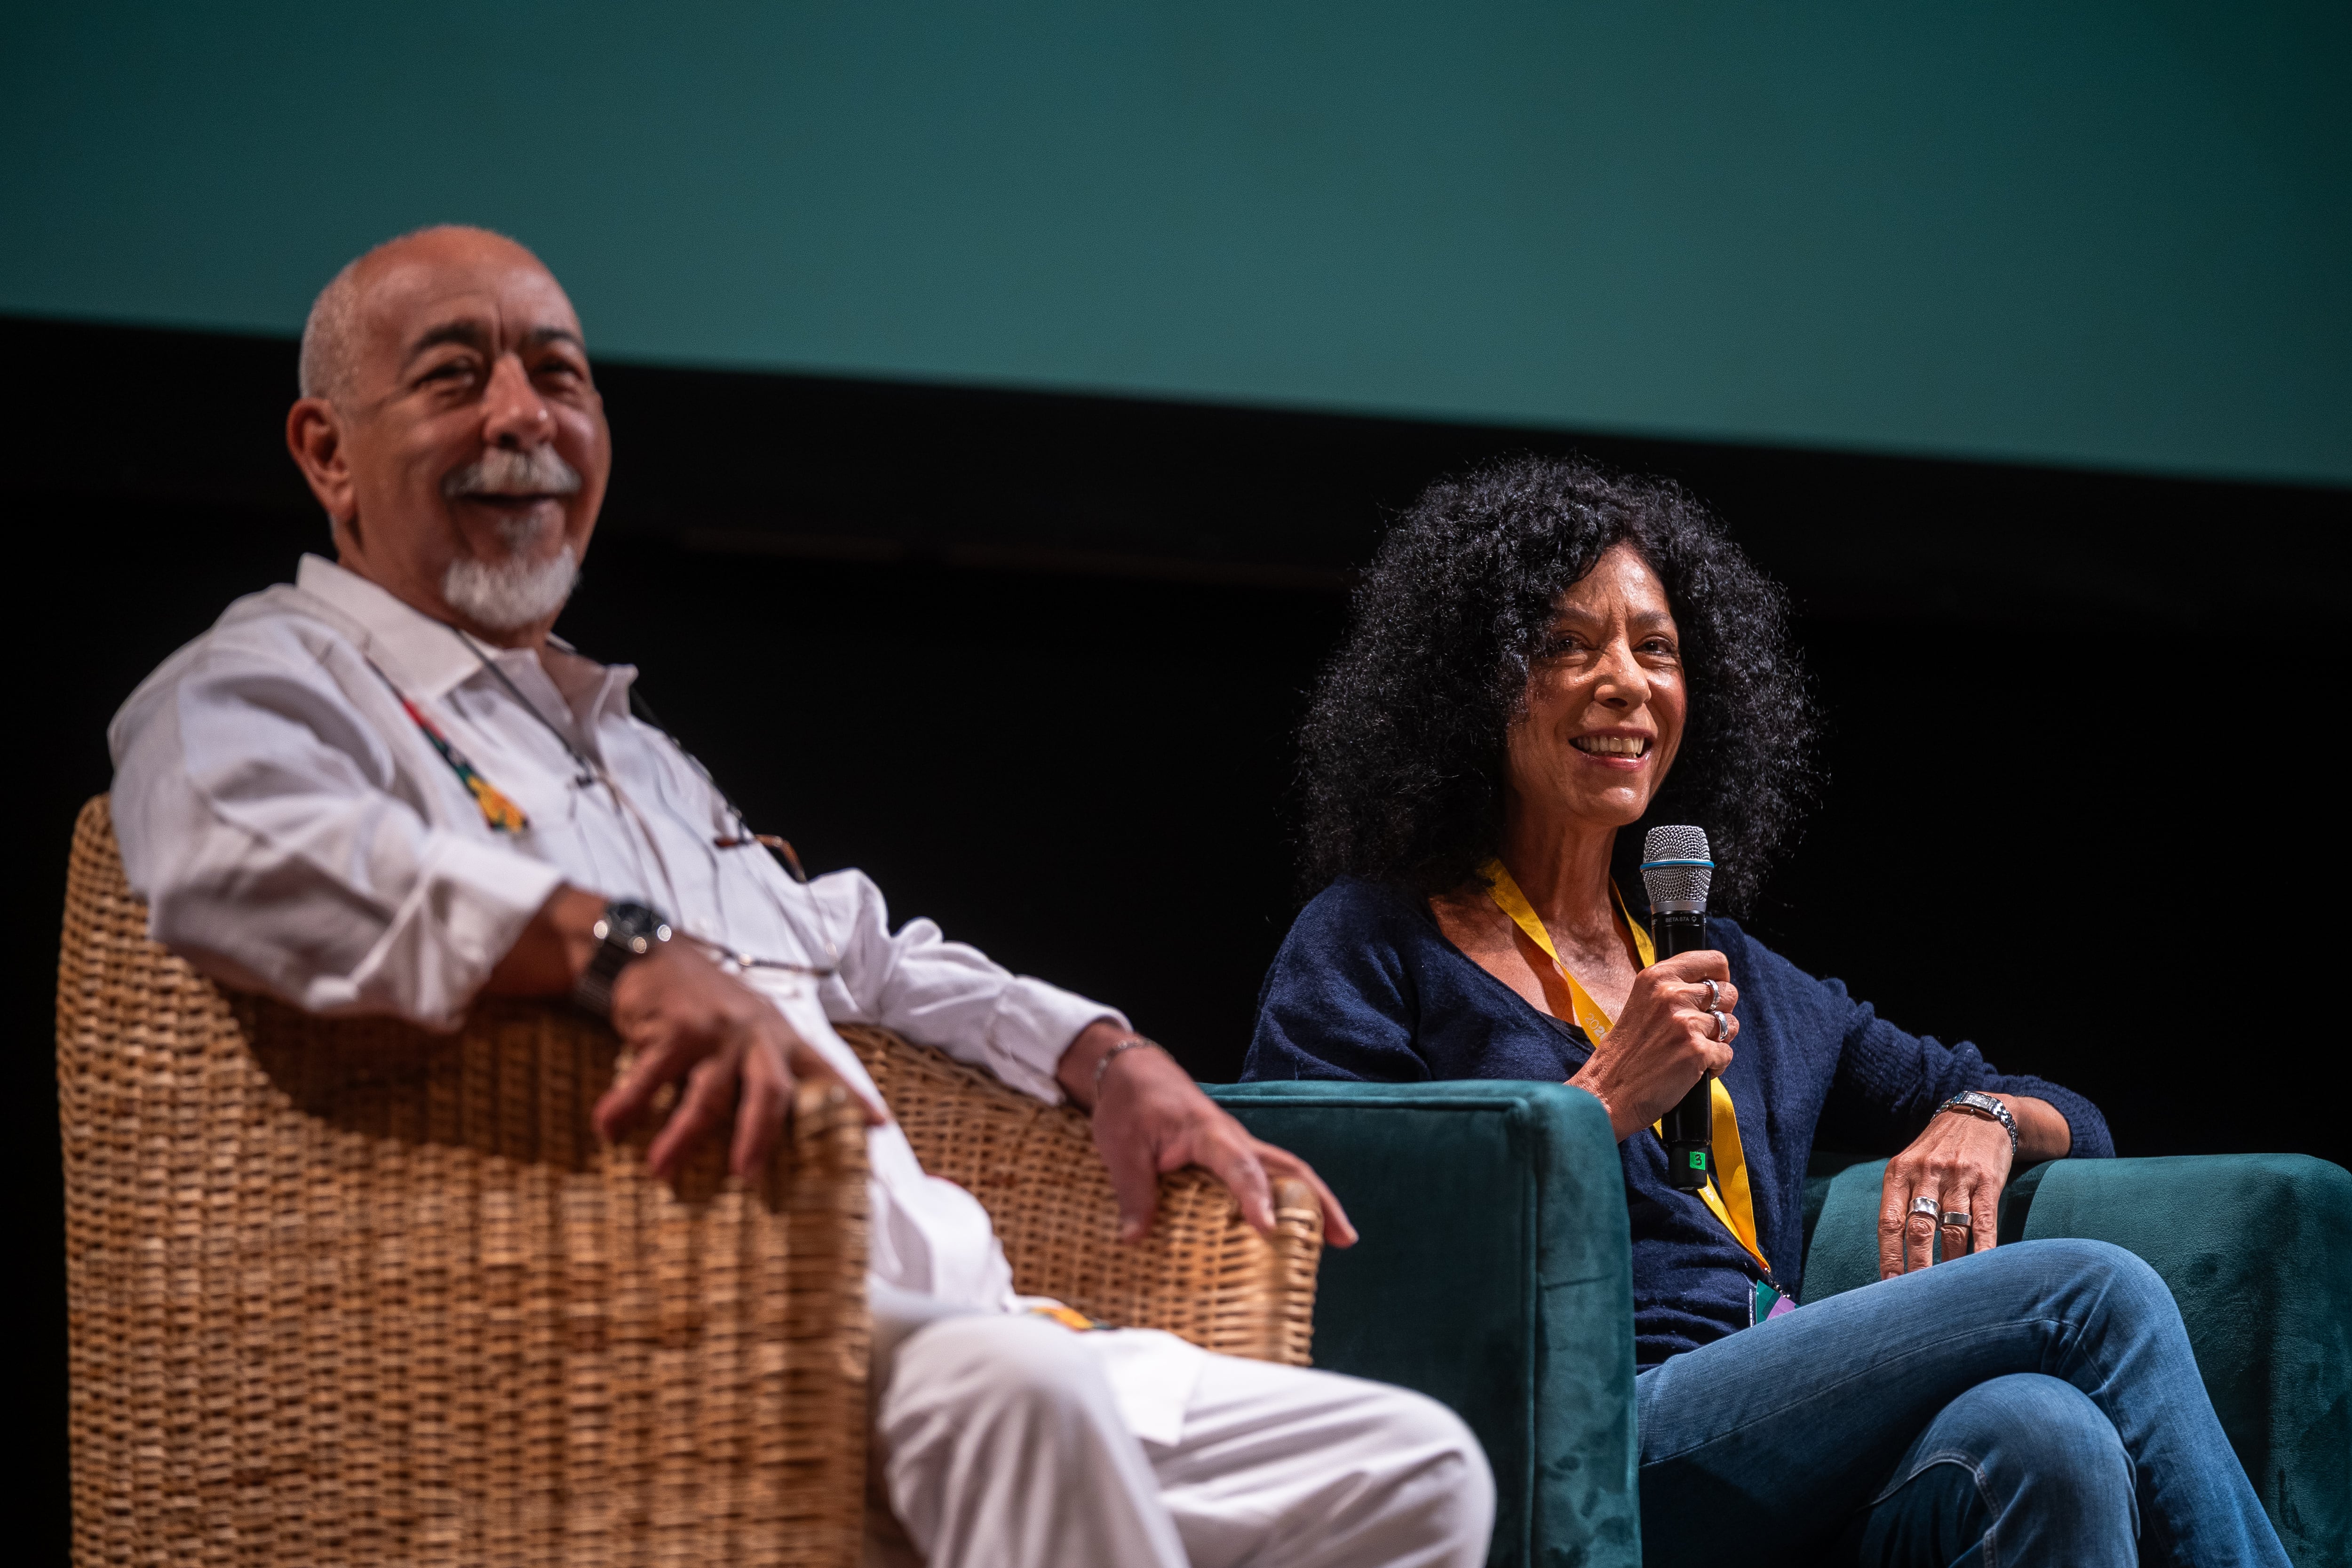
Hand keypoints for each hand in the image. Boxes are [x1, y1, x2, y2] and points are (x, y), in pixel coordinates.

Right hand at [591, 942, 884, 1179]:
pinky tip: (609, 1127)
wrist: (652, 953)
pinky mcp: (675, 1028)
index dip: (852, 1099)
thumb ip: (766, 1063)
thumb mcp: (749, 1024)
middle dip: (761, 1137)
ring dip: (681, 1138)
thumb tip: (784, 1116)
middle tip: (746, 1175)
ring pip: (707, 1096)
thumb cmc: (703, 1002)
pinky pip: (651, 1078)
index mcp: (780, 1037)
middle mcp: (756, 1034)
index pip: (824, 1071)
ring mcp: (716, 1031)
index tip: (878, 1127)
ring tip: (661, 1171)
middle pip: (771, 1093)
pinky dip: (628, 1106)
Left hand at [1060, 1023, 1357, 1248]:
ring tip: (1336, 1239)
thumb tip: (1133, 1239)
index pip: (1240, 1167)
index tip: (1268, 1229)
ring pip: (1285, 1171)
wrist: (1131, 1070)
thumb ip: (1133, 1193)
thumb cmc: (1130, 1103)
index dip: (1256, 1198)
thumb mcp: (1121, 1150)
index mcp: (1208, 1133)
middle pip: (1288, 1168)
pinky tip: (1290, 1228)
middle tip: (1344, 1238)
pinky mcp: (1230, 1154)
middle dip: (1319, 1201)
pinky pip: (1267, 1176)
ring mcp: (1236, 1146)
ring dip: (1313, 1201)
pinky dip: (1287, 1199)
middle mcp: (1233, 1139)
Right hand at [1567, 950, 1737, 1139]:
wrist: (1607, 1092)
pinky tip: (1693, 1069)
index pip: (1713, 961)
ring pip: (1731, 1024)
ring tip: (1692, 1050)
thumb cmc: (1624, 1053)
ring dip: (1718, 1040)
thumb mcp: (1642, 1003)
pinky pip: (1727, 1053)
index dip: (1720, 977)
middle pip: (1728, 992)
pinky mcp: (1696, 1052)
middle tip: (1699, 1029)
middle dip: (1721, 1012)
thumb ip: (1672, 989)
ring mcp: (1685, 1023)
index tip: (1713, 992)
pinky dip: (1715, 1065)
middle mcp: (1671, 994)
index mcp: (1657, 977)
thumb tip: (1712, 987)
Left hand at [1877, 1106, 2014, 1278]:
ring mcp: (1957, 1177)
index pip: (1889, 1221)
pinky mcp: (1987, 1181)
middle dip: (1917, 1266)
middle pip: (1918, 1229)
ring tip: (1946, 1290)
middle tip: (1915, 1297)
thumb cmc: (1938, 1149)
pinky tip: (1980, 1269)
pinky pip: (1983, 1221)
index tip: (1889, 1285)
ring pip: (1950, 1229)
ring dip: (1949, 1263)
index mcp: (1899, 1172)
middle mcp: (1926, 1174)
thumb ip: (1900, 1198)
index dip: (1888, 1255)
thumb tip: (1893, 1249)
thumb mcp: (1910, 1163)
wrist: (1980, 1115)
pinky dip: (1982, 1248)